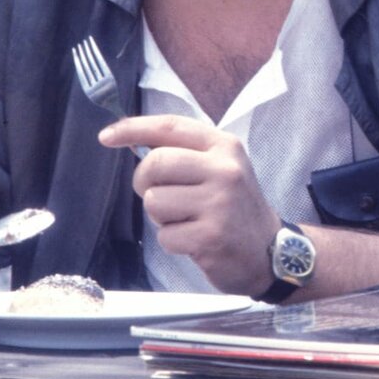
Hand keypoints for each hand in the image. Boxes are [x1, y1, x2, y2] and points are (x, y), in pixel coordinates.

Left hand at [99, 115, 278, 295]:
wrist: (270, 251)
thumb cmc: (236, 207)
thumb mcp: (221, 168)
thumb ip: (185, 153)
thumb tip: (132, 141)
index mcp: (224, 147)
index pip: (170, 127)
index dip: (134, 128)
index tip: (107, 136)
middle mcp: (224, 170)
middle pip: (155, 163)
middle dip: (145, 182)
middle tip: (160, 196)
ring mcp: (219, 204)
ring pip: (154, 202)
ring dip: (161, 217)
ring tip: (187, 220)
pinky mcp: (210, 236)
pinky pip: (165, 236)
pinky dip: (172, 241)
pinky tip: (195, 241)